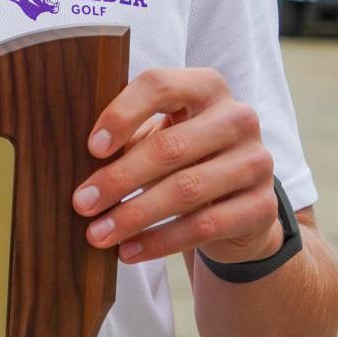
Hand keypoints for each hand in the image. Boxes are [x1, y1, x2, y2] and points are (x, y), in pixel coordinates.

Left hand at [72, 67, 281, 265]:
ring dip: (134, 215)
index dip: (123, 114)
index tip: (92, 147)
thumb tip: (75, 158)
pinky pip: (204, 226)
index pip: (160, 85)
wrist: (237, 204)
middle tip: (81, 202)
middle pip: (170, 146)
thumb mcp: (159, 135)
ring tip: (97, 234)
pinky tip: (129, 250)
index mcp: (206, 86)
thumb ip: (127, 136)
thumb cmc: (183, 158)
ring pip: (186, 189)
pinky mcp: (263, 207)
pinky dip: (160, 241)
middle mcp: (237, 118)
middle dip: (119, 178)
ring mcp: (256, 162)